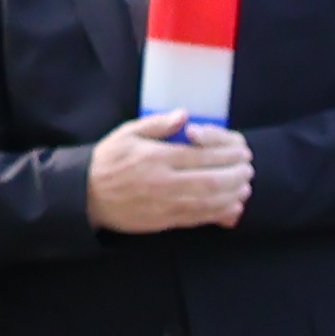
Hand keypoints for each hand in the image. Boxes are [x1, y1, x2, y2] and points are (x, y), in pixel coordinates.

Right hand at [87, 116, 249, 236]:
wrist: (85, 195)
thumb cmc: (108, 161)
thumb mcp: (127, 134)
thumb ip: (157, 124)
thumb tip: (185, 115)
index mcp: (155, 157)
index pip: (201, 155)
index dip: (227, 154)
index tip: (242, 151)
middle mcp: (163, 181)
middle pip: (211, 180)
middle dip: (236, 174)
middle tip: (248, 169)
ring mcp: (165, 203)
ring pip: (209, 201)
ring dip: (233, 194)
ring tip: (245, 186)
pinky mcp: (165, 220)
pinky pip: (199, 218)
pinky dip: (220, 212)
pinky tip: (233, 206)